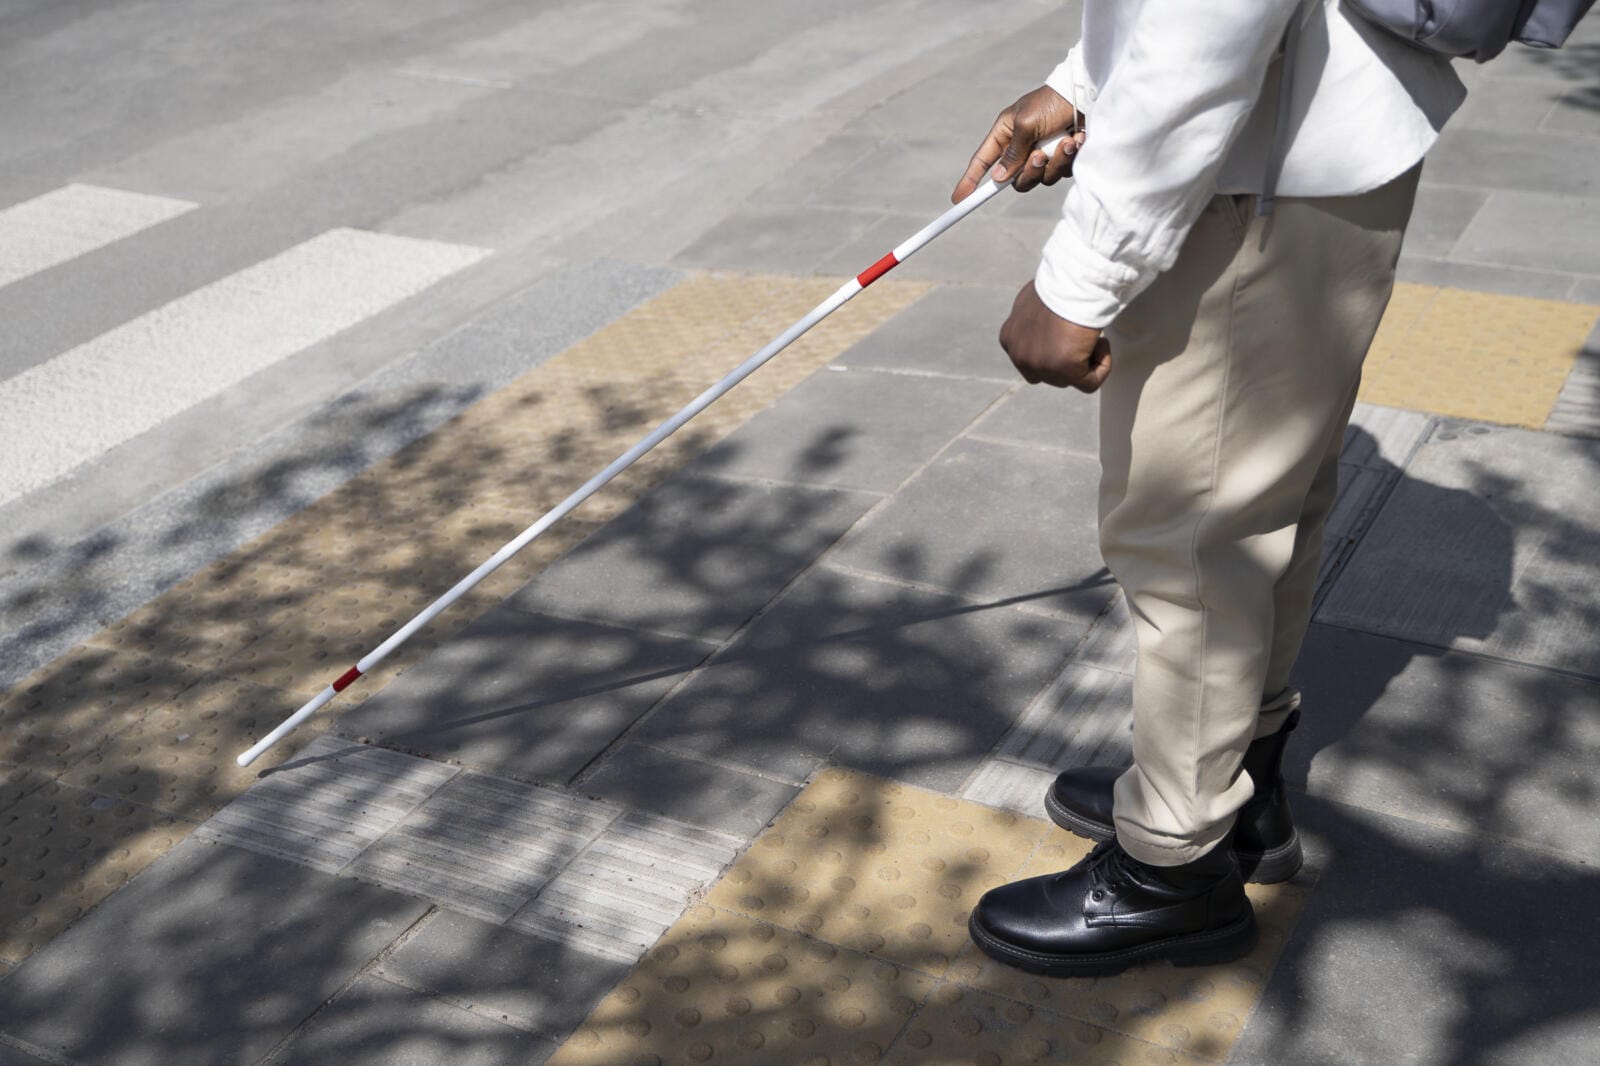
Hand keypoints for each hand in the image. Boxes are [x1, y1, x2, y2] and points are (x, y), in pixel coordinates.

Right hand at [952, 86, 1085, 201]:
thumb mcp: (1027, 123)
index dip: (970, 181)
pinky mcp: (1062, 158)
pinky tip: (1077, 139)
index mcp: (1006, 134)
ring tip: (1067, 141)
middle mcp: (1022, 147)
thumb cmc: (1052, 102)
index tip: (959, 199)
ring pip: (1041, 179)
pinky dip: (1069, 158)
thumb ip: (1012, 152)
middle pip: (1015, 180)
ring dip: (1055, 162)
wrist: (1088, 95)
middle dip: (1029, 171)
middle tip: (1040, 156)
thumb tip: (999, 178)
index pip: (982, 162)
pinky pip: (1061, 173)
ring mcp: (1043, 154)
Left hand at [999, 282, 1111, 391]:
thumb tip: (1046, 325)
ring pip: (1069, 379)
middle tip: (1080, 333)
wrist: (1074, 281)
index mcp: (1009, 339)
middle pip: (1049, 373)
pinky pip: (1089, 383)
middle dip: (1068, 357)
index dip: (1054, 348)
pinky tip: (1102, 343)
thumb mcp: (1034, 300)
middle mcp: (1020, 356)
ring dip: (1085, 360)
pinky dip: (1102, 366)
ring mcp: (1040, 365)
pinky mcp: (1064, 370)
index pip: (1032, 359)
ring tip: (1091, 334)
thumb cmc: (1059, 283)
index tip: (1067, 329)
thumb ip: (1033, 319)